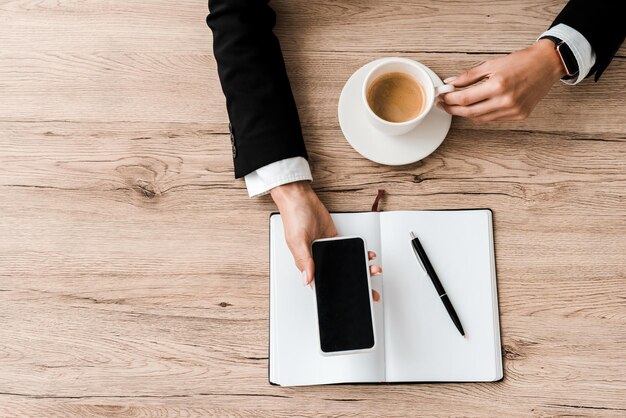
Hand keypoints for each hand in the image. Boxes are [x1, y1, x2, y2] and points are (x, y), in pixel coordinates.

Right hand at [271, 181, 381, 300]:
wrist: (300, 197)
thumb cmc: (293, 217)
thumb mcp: (297, 240)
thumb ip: (304, 260)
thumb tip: (308, 279)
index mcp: (306, 263)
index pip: (323, 283)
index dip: (337, 293)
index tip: (352, 300)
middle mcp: (317, 257)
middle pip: (338, 275)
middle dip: (355, 283)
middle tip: (370, 291)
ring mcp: (327, 248)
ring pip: (346, 263)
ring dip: (359, 267)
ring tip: (373, 270)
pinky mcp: (334, 238)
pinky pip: (348, 249)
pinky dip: (359, 253)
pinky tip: (367, 255)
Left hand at [439, 39, 566, 121]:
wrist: (547, 64)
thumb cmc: (521, 61)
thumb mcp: (491, 64)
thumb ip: (468, 76)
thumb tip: (450, 82)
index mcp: (498, 85)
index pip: (465, 98)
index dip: (449, 99)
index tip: (441, 96)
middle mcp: (506, 101)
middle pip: (470, 112)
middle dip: (453, 109)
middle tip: (443, 104)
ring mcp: (513, 111)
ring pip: (480, 118)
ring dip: (465, 113)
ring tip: (456, 106)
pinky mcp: (519, 115)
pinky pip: (493, 119)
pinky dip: (481, 114)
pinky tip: (475, 107)